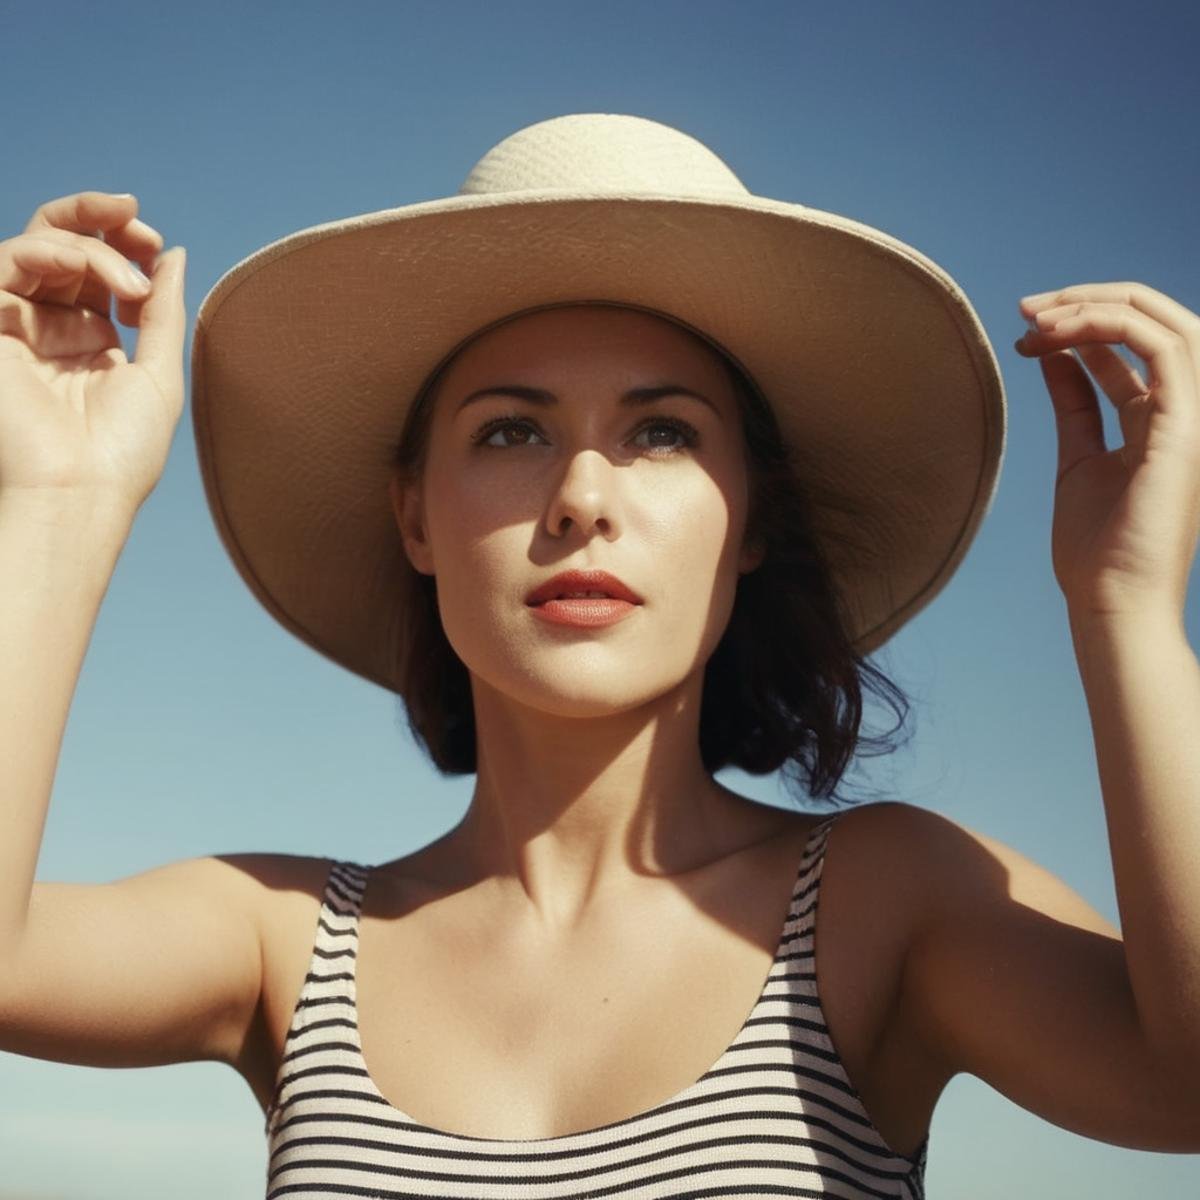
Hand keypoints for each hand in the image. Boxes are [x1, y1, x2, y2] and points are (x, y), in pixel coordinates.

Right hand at [0, 191, 185, 512]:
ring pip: (40, 248)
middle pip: (62, 245)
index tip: (157, 246)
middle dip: (100, 220)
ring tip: (128, 284)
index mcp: (88, 343)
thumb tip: (173, 253)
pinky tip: (89, 268)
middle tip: (137, 220)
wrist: (78, 492)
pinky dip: (53, 252)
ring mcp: (15, 326)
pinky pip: (6, 263)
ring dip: (90, 248)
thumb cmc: (122, 452)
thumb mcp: (158, 374)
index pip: (98, 272)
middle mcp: (48, 330)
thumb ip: (162, 311)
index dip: (125, 247)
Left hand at [1014, 282, 1199, 622]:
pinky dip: (1111, 328)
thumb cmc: (1096, 547)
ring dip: (1097, 306)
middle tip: (1028, 307)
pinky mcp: (1187, 428)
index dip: (1082, 325)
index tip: (1026, 331)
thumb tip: (1053, 356)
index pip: (1135, 346)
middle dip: (1091, 301)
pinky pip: (1164, 349)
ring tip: (1037, 316)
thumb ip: (1074, 404)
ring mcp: (1193, 416)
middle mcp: (1184, 410)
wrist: (1110, 599)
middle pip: (1155, 322)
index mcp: (1161, 419)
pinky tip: (1059, 336)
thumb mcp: (1078, 456)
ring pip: (1165, 322)